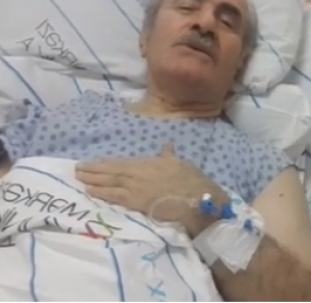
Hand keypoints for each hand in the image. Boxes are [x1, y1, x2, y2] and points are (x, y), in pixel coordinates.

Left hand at [75, 144, 228, 235]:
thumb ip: (169, 155)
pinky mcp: (136, 202)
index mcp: (149, 162)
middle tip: (77, 168)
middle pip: (112, 171)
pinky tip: (89, 191)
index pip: (122, 162)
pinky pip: (114, 196)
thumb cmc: (191, 180)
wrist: (195, 198)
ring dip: (93, 180)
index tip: (93, 162)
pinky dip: (101, 193)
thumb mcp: (180, 163)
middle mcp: (139, 172)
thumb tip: (167, 146)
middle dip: (94, 170)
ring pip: (110, 182)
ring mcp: (136, 187)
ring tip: (79, 178)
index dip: (106, 163)